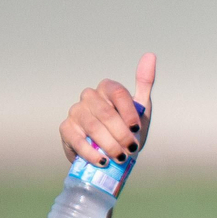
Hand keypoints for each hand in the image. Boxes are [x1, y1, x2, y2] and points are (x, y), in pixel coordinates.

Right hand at [59, 52, 156, 166]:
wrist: (110, 155)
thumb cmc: (126, 130)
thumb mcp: (140, 110)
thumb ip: (144, 84)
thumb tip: (150, 55)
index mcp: (107, 88)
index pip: (117, 92)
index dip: (128, 112)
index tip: (137, 129)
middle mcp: (89, 96)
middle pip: (106, 113)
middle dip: (121, 134)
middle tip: (131, 149)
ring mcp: (76, 112)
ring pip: (93, 127)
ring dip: (110, 145)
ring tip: (120, 158)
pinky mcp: (66, 129)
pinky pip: (77, 140)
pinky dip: (91, 153)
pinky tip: (102, 162)